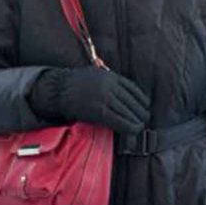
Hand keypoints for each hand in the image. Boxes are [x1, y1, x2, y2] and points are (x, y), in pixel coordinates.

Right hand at [30, 67, 150, 133]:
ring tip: (140, 126)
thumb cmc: (77, 83)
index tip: (146, 105)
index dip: (142, 99)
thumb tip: (126, 92)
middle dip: (141, 112)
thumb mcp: (97, 74)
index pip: (133, 88)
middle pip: (132, 101)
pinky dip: (128, 126)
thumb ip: (111, 81)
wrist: (59, 89)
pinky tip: (134, 129)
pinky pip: (119, 120)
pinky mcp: (99, 111)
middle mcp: (110, 86)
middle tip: (145, 118)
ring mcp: (105, 98)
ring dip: (137, 121)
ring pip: (128, 112)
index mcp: (111, 76)